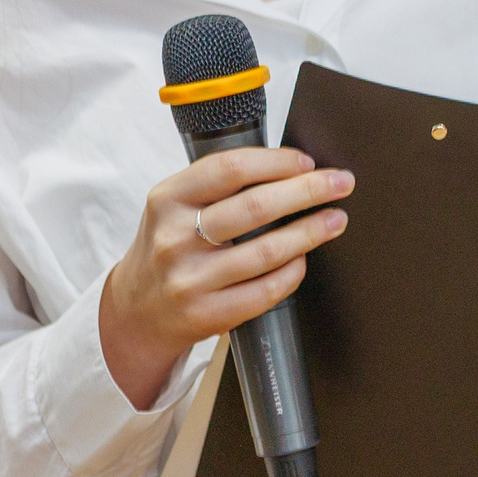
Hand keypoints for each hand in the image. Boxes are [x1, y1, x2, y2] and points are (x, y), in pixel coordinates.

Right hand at [99, 148, 351, 409]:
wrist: (136, 310)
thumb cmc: (170, 246)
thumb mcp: (175, 205)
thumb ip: (218, 185)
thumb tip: (290, 166)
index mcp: (167, 199)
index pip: (229, 169)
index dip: (276, 162)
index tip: (307, 161)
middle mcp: (174, 239)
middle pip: (255, 207)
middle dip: (308, 191)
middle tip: (341, 183)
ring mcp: (190, 280)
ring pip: (266, 251)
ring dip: (311, 232)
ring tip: (335, 219)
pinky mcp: (206, 315)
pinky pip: (265, 290)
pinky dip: (292, 272)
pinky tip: (303, 259)